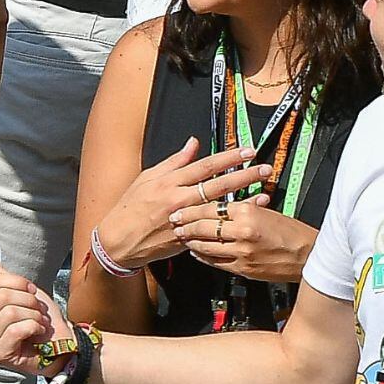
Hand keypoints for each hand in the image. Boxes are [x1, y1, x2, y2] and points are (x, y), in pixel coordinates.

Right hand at [0, 253, 72, 375]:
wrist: (62, 342)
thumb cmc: (42, 319)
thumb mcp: (23, 291)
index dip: (20, 284)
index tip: (32, 294)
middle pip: (3, 296)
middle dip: (30, 301)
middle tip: (37, 312)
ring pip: (10, 312)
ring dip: (34, 316)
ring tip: (38, 323)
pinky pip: (16, 329)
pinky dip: (34, 327)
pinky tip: (37, 333)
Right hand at [96, 139, 272, 272]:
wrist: (117, 241)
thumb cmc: (131, 206)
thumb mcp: (148, 178)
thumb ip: (175, 161)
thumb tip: (194, 142)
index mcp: (170, 182)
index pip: (205, 166)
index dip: (229, 157)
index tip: (248, 151)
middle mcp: (179, 200)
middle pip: (218, 185)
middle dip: (244, 175)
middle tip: (265, 168)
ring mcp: (184, 220)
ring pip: (219, 208)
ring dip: (244, 200)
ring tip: (265, 191)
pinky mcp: (186, 238)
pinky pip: (213, 228)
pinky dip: (230, 221)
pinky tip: (246, 216)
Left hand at [172, 197, 316, 282]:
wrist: (308, 255)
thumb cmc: (292, 232)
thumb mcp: (268, 211)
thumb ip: (244, 209)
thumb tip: (222, 207)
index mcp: (250, 212)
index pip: (213, 208)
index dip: (193, 209)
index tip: (182, 208)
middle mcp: (243, 231)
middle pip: (204, 226)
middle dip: (186, 224)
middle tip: (174, 221)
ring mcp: (241, 252)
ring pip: (206, 245)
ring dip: (191, 241)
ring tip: (182, 236)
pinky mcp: (242, 269)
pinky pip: (215, 261)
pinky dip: (203, 256)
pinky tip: (197, 252)